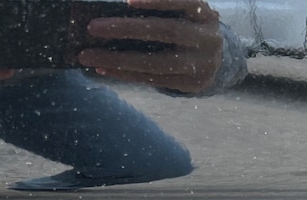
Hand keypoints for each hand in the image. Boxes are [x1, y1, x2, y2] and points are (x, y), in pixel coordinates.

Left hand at [78, 0, 222, 93]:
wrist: (217, 62)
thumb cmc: (188, 29)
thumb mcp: (183, 14)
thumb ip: (159, 9)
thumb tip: (115, 11)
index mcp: (205, 13)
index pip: (183, 2)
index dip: (157, 0)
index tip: (127, 0)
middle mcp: (208, 38)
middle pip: (165, 32)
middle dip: (126, 29)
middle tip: (93, 27)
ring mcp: (201, 64)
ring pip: (155, 63)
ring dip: (118, 60)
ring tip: (88, 56)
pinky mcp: (189, 85)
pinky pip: (151, 79)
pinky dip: (125, 74)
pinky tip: (103, 68)